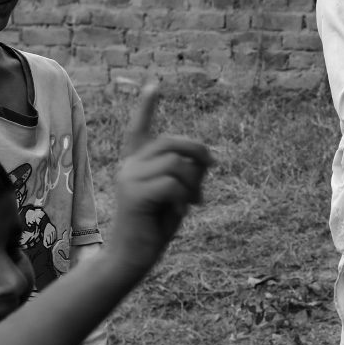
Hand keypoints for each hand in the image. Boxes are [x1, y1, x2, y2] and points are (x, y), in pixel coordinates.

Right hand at [106, 83, 213, 273]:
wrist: (130, 259)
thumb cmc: (154, 228)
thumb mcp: (176, 196)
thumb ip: (187, 175)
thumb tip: (205, 160)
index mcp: (136, 164)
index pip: (139, 129)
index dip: (146, 107)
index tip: (154, 85)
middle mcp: (129, 166)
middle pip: (172, 142)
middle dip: (199, 151)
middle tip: (214, 166)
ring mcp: (129, 178)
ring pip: (176, 163)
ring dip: (193, 183)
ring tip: (192, 202)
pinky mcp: (134, 194)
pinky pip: (172, 184)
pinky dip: (184, 197)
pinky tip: (180, 212)